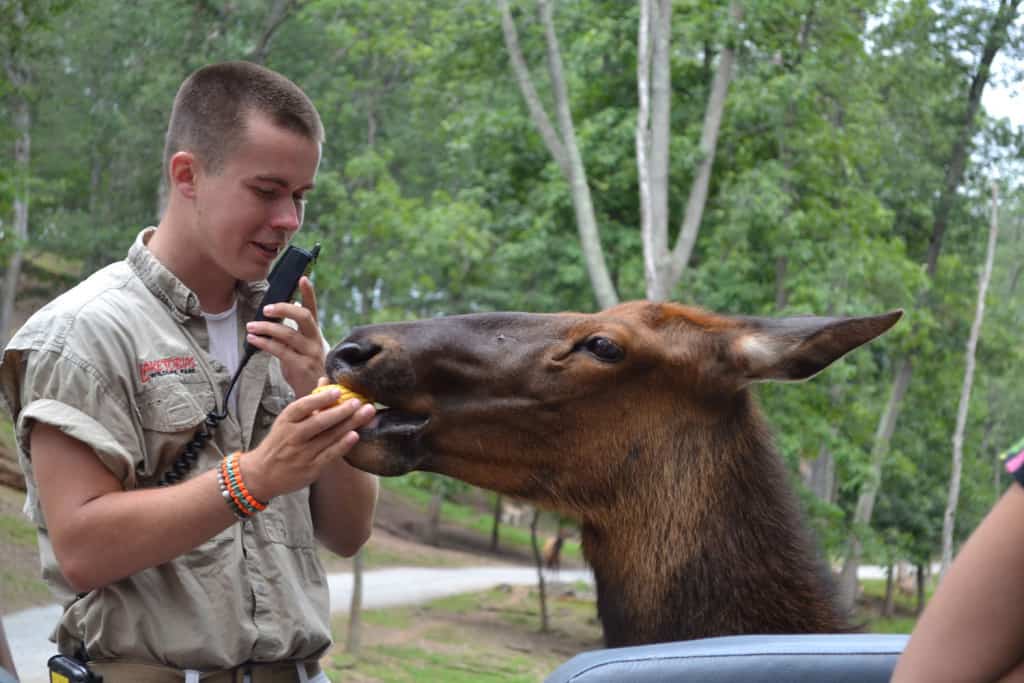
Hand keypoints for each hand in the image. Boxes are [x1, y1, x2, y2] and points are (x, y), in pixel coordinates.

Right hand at [242, 386, 375, 500]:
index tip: (337, 390)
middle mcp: (293, 436)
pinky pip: (329, 455)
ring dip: (349, 424)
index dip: (320, 398)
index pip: (302, 406)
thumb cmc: (280, 442)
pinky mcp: (311, 468)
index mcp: (286, 421)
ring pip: (328, 437)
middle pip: (319, 422)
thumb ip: (309, 402)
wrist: (262, 474)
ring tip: (366, 413)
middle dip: (341, 410)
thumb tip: (325, 380)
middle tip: (359, 401)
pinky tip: (355, 435)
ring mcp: (302, 454)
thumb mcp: (288, 420)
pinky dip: (342, 445)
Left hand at [245, 276, 324, 395]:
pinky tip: (253, 340)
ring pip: (287, 334)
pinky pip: (279, 351)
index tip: (303, 277)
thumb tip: (284, 311)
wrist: (316, 397)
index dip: (309, 293)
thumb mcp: (304, 348)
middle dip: (284, 309)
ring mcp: (310, 353)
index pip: (313, 309)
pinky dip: (264, 343)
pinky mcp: (300, 366)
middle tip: (266, 308)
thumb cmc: (307, 370)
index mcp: (316, 334)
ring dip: (266, 328)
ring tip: (251, 326)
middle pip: (303, 317)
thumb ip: (294, 332)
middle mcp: (316, 341)